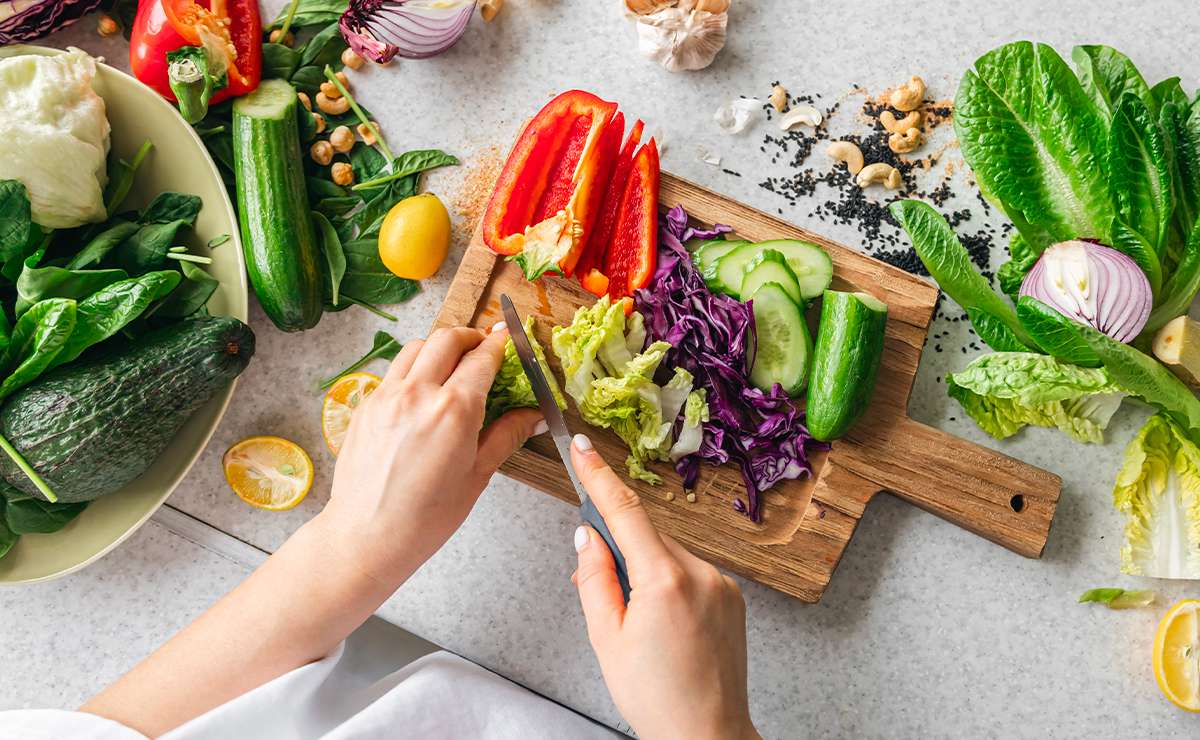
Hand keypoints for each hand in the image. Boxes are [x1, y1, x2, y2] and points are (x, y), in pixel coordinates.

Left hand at [322, 324, 543, 583]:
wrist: (367, 537)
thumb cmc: (425, 517)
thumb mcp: (477, 475)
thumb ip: (506, 434)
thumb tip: (535, 416)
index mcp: (453, 410)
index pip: (483, 357)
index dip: (501, 344)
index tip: (509, 340)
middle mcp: (417, 394)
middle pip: (447, 338)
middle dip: (471, 336)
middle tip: (484, 347)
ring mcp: (386, 396)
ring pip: (416, 347)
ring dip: (439, 347)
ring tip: (453, 363)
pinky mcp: (366, 405)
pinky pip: (394, 371)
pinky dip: (413, 368)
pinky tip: (423, 390)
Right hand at [569, 434, 757, 739]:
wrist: (707, 735)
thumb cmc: (656, 697)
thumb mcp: (605, 638)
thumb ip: (593, 578)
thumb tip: (587, 537)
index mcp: (664, 580)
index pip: (625, 511)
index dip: (600, 476)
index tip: (584, 447)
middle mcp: (700, 573)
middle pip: (647, 535)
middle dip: (619, 548)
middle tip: (597, 581)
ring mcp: (721, 583)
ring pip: (668, 554)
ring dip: (646, 570)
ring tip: (637, 622)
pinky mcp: (732, 596)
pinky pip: (690, 572)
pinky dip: (669, 583)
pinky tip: (663, 622)